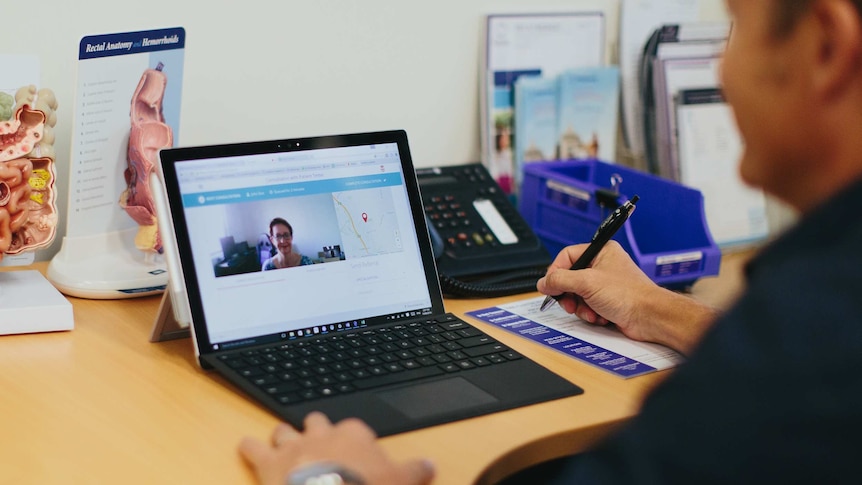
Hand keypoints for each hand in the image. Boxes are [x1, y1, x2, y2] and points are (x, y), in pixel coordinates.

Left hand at [238, 412, 434, 484]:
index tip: (354, 450)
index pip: (354, 428)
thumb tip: (431, 465)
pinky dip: (249, 447)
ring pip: (285, 430)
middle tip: (316, 440)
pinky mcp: (269, 462)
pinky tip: (245, 445)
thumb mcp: (401, 480)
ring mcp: (294, 445)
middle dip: (315, 429)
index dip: (352, 440)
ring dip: (283, 436)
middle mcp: (323, 433)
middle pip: (316, 421)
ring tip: (282, 439)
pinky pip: (254, 448)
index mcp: (354, 434)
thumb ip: (415, 470)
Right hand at [537, 241, 715, 353]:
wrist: (650, 317)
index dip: (556, 272)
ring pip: (577, 295)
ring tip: (590, 311)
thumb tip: (543, 282)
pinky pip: (587, 306)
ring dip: (580, 307)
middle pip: (570, 278)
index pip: (567, 256)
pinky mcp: (608, 302)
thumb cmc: (629, 294)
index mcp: (601, 252)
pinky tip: (600, 317)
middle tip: (569, 303)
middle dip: (569, 294)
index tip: (550, 286)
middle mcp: (603, 266)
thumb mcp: (587, 282)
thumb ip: (560, 280)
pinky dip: (590, 314)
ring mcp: (605, 285)